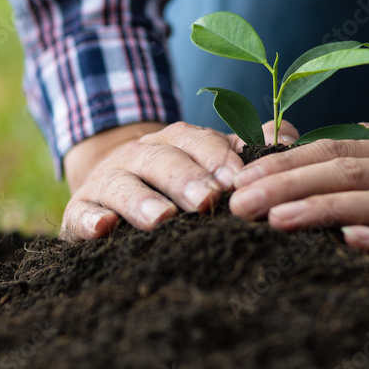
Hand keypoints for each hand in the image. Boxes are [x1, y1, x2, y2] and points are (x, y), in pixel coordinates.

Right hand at [60, 119, 298, 241]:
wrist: (114, 195)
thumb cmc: (181, 184)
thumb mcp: (214, 163)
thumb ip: (252, 149)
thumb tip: (289, 138)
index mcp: (176, 141)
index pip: (197, 142)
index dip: (217, 158)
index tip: (237, 181)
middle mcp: (139, 155)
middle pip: (161, 160)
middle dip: (186, 179)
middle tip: (208, 202)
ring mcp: (107, 182)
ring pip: (122, 185)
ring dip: (141, 201)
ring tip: (162, 220)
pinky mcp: (78, 212)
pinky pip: (80, 214)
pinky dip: (89, 221)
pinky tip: (102, 230)